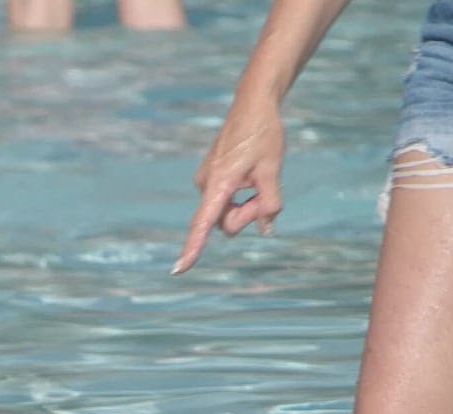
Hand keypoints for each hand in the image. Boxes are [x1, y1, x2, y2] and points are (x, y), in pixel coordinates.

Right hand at [174, 98, 285, 273]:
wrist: (252, 105)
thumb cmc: (263, 135)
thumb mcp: (272, 170)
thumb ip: (270, 204)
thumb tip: (266, 229)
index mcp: (219, 183)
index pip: (203, 224)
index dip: (192, 248)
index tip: (179, 269)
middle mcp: (205, 185)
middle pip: (225, 222)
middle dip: (247, 215)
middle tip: (266, 192)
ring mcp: (205, 181)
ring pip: (225, 212)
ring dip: (245, 205)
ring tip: (259, 177)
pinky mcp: (209, 178)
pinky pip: (224, 200)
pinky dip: (239, 196)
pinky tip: (250, 173)